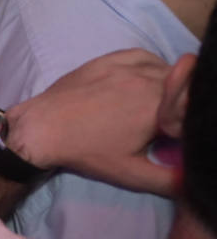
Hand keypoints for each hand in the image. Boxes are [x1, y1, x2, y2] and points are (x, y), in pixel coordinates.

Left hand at [8, 48, 179, 196]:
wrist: (43, 128)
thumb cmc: (87, 151)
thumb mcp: (133, 174)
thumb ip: (172, 181)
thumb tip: (195, 183)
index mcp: (156, 106)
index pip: (193, 106)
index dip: (189, 123)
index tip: (173, 135)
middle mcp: (145, 80)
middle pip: (182, 86)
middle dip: (181, 105)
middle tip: (165, 124)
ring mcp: (124, 66)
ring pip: (166, 69)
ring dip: (171, 85)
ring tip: (158, 106)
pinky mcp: (107, 59)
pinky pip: (143, 55)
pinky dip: (153, 65)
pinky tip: (148, 79)